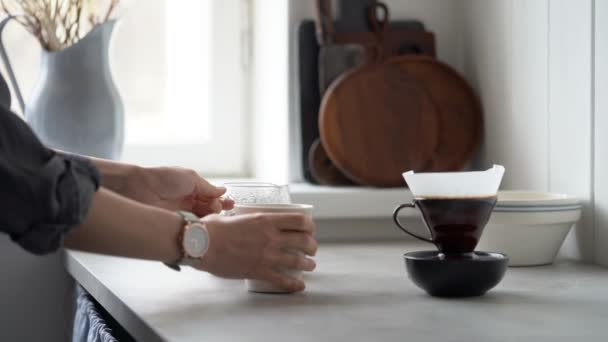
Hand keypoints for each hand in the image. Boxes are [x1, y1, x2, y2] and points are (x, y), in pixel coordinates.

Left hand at [124, 166, 233, 216]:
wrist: (141, 189)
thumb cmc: (165, 179)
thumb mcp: (191, 178)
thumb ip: (208, 187)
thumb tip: (223, 191)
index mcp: (192, 189)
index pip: (211, 197)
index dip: (221, 200)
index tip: (230, 203)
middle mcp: (188, 202)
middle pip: (208, 209)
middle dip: (219, 209)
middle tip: (224, 209)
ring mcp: (183, 214)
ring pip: (203, 219)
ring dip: (211, 217)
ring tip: (215, 214)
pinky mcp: (177, 225)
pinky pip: (193, 227)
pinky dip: (201, 226)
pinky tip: (207, 224)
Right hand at [196, 213, 317, 291]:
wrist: (200, 244)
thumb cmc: (213, 228)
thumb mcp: (237, 215)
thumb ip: (249, 219)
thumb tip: (249, 219)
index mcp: (266, 220)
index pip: (300, 221)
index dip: (310, 226)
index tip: (310, 229)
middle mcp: (271, 237)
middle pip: (304, 241)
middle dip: (312, 246)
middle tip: (311, 249)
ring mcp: (267, 255)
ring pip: (298, 261)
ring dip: (308, 264)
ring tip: (310, 265)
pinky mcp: (259, 271)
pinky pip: (282, 280)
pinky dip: (294, 284)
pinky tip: (299, 285)